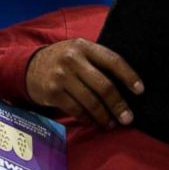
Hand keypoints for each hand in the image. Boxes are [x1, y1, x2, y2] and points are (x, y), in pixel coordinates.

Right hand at [25, 39, 143, 128]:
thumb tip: (127, 85)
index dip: (129, 76)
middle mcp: (72, 59)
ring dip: (104, 116)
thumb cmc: (62, 61)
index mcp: (84, 46)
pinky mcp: (52, 92)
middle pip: (104, 86)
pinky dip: (88, 119)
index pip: (113, 61)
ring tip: (112, 123)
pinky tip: (94, 122)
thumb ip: (98, 61)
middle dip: (118, 105)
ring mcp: (61, 76)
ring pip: (91, 102)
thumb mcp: (79, 51)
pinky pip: (76, 110)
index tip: (140, 91)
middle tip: (127, 118)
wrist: (28, 67)